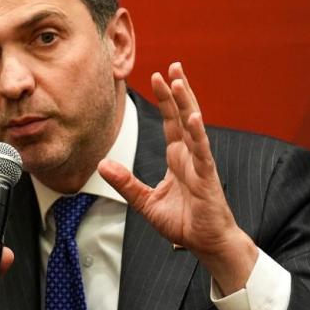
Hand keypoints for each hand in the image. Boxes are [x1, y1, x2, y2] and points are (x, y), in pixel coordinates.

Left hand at [98, 62, 256, 293]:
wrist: (206, 243)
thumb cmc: (183, 223)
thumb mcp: (145, 201)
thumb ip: (125, 182)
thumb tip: (102, 164)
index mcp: (178, 158)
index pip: (171, 122)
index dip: (165, 100)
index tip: (158, 76)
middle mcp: (190, 156)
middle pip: (183, 116)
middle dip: (177, 91)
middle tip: (172, 65)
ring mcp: (201, 164)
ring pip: (193, 127)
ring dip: (187, 103)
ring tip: (179, 80)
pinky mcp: (207, 177)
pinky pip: (202, 152)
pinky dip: (198, 134)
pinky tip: (193, 117)